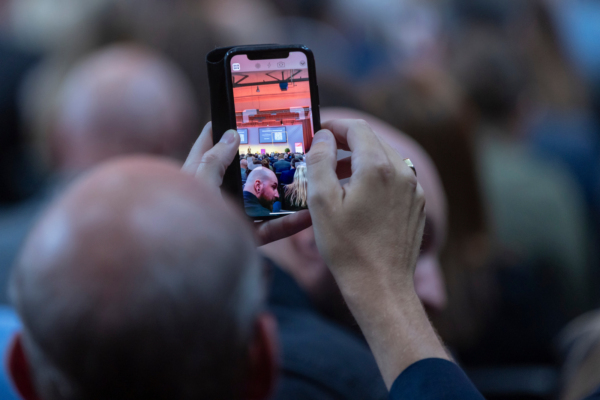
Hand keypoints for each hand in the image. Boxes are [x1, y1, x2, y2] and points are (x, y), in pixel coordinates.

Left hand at [182, 122, 311, 245]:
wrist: (185, 266)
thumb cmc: (182, 220)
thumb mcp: (197, 182)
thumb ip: (213, 160)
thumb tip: (230, 134)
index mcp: (196, 177)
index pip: (208, 145)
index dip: (222, 129)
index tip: (241, 114)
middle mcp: (215, 194)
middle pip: (243, 172)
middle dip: (263, 159)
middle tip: (288, 144)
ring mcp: (232, 216)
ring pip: (262, 201)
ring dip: (284, 193)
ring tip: (305, 179)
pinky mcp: (245, 238)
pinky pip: (271, 229)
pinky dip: (289, 224)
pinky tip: (308, 216)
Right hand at [306, 119, 448, 387]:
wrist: (381, 286)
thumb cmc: (347, 248)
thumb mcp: (321, 203)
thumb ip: (320, 161)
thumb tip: (324, 137)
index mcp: (377, 167)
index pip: (357, 128)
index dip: (335, 125)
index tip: (318, 132)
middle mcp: (402, 172)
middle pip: (372, 141)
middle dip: (346, 144)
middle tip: (323, 158)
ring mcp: (413, 189)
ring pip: (385, 159)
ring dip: (361, 161)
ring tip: (338, 181)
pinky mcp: (417, 205)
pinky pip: (396, 178)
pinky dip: (376, 178)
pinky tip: (360, 199)